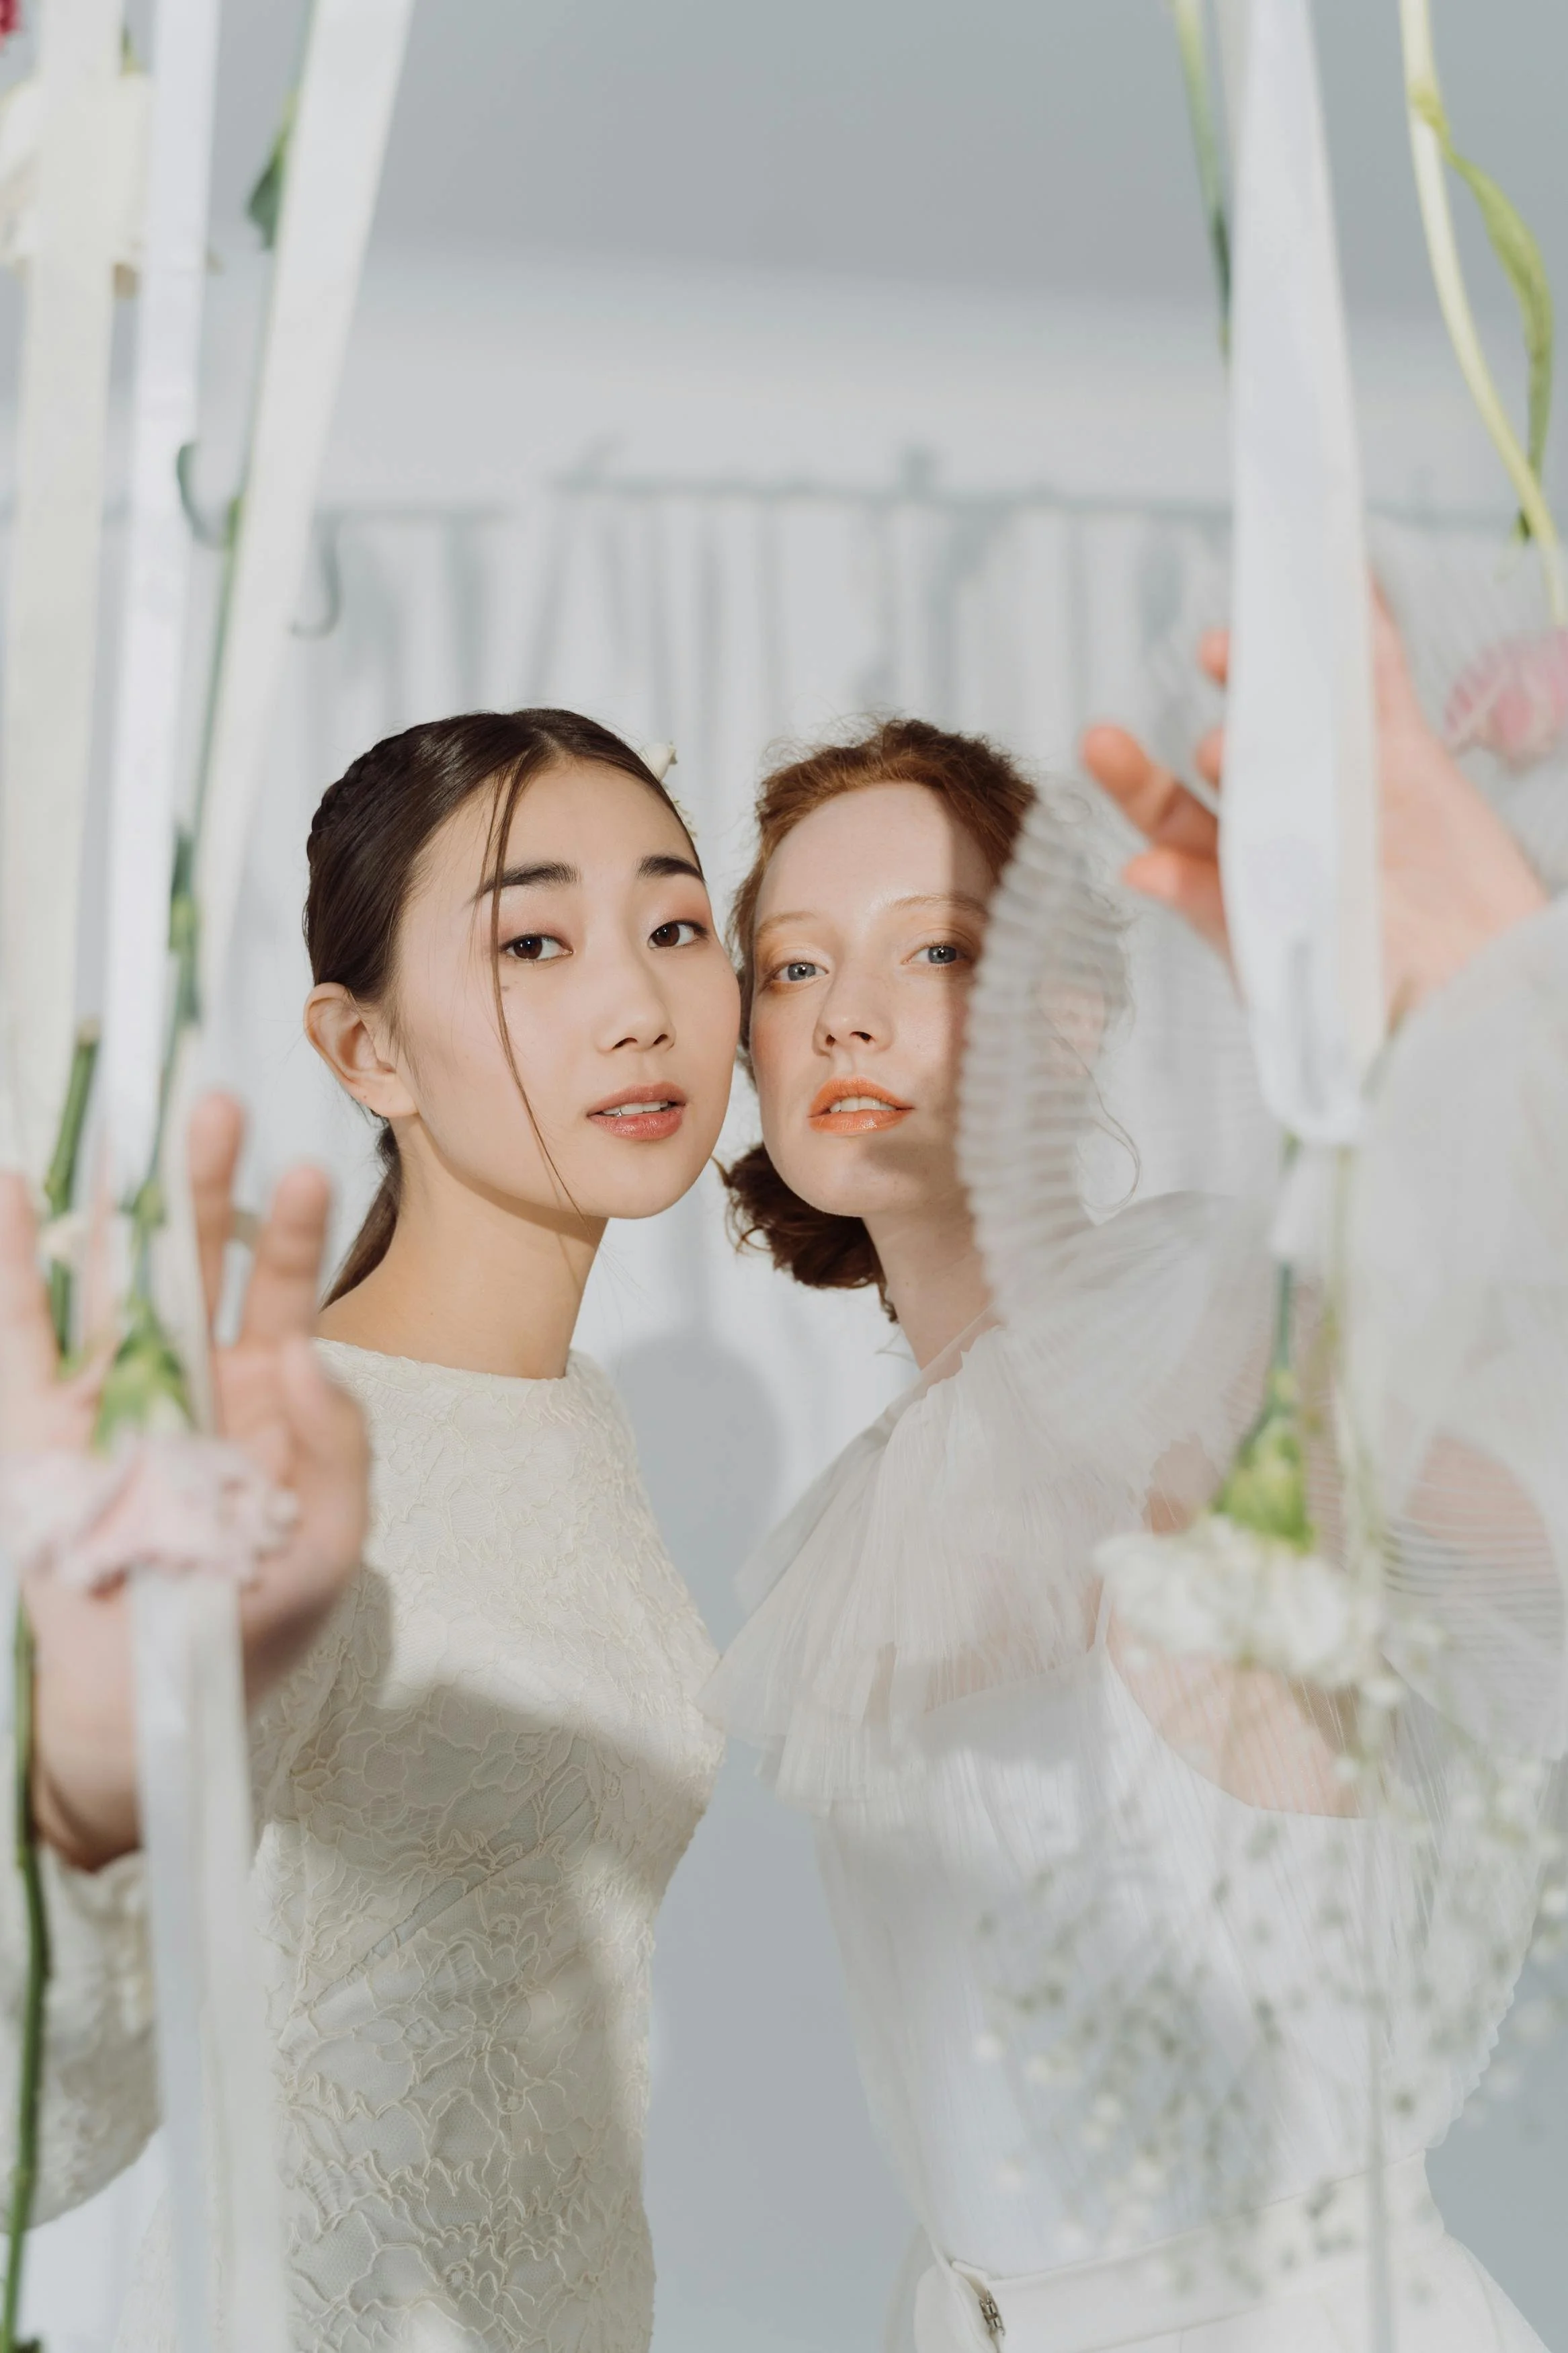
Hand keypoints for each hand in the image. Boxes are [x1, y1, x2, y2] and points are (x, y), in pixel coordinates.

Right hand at [2, 1095, 367, 1870]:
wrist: (140, 1721)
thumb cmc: (247, 1639)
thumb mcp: (323, 1550)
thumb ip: (336, 1449)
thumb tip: (308, 1352)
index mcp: (262, 1407)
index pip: (278, 1301)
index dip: (290, 1237)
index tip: (310, 1168)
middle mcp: (185, 1384)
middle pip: (197, 1265)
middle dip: (208, 1186)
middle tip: (220, 1105)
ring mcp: (107, 1399)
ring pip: (111, 1278)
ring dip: (117, 1202)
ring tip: (127, 1117)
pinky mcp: (36, 1429)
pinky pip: (20, 1331)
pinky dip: (15, 1262)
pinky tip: (19, 1190)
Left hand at [1080, 588, 1548, 1017]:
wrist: (1470, 1006)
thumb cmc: (1365, 1007)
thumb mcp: (1274, 963)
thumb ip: (1209, 908)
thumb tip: (1136, 868)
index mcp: (1237, 873)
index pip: (1174, 818)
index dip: (1135, 779)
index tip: (1101, 740)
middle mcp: (1280, 821)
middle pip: (1231, 757)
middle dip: (1210, 733)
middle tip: (1215, 733)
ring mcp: (1341, 784)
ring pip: (1291, 710)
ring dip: (1258, 671)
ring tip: (1228, 653)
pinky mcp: (1405, 758)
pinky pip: (1377, 682)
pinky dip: (1360, 629)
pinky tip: (1338, 582)